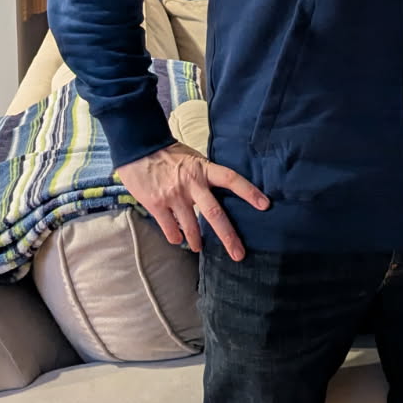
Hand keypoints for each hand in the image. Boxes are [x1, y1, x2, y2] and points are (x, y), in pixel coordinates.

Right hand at [115, 143, 269, 260]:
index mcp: (203, 169)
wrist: (138, 147)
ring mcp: (174, 195)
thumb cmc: (168, 154)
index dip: (249, 192)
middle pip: (215, 214)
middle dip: (228, 237)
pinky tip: (178, 238)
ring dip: (197, 241)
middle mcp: (191, 184)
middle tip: (239, 254)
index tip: (265, 205)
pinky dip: (176, 237)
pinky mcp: (156, 204)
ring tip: (198, 248)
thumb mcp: (193, 158)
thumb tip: (219, 194)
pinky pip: (170, 229)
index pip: (231, 179)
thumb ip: (205, 176)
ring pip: (191, 227)